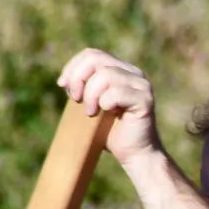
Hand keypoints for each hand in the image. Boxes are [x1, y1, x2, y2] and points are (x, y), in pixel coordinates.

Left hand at [58, 48, 160, 162]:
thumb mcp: (89, 104)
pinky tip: (107, 114)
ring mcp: (141, 85)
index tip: (63, 87)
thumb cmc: (110, 132)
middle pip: (96, 60)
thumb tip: (64, 80)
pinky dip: (105, 103)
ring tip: (91, 113)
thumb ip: (82, 88)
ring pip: (105, 74)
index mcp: (120, 70)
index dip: (73, 68)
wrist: (133, 154)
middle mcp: (133, 73)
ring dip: (91, 95)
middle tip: (76, 100)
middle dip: (79, 79)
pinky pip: (116, 92)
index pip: (91, 54)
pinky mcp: (145, 99)